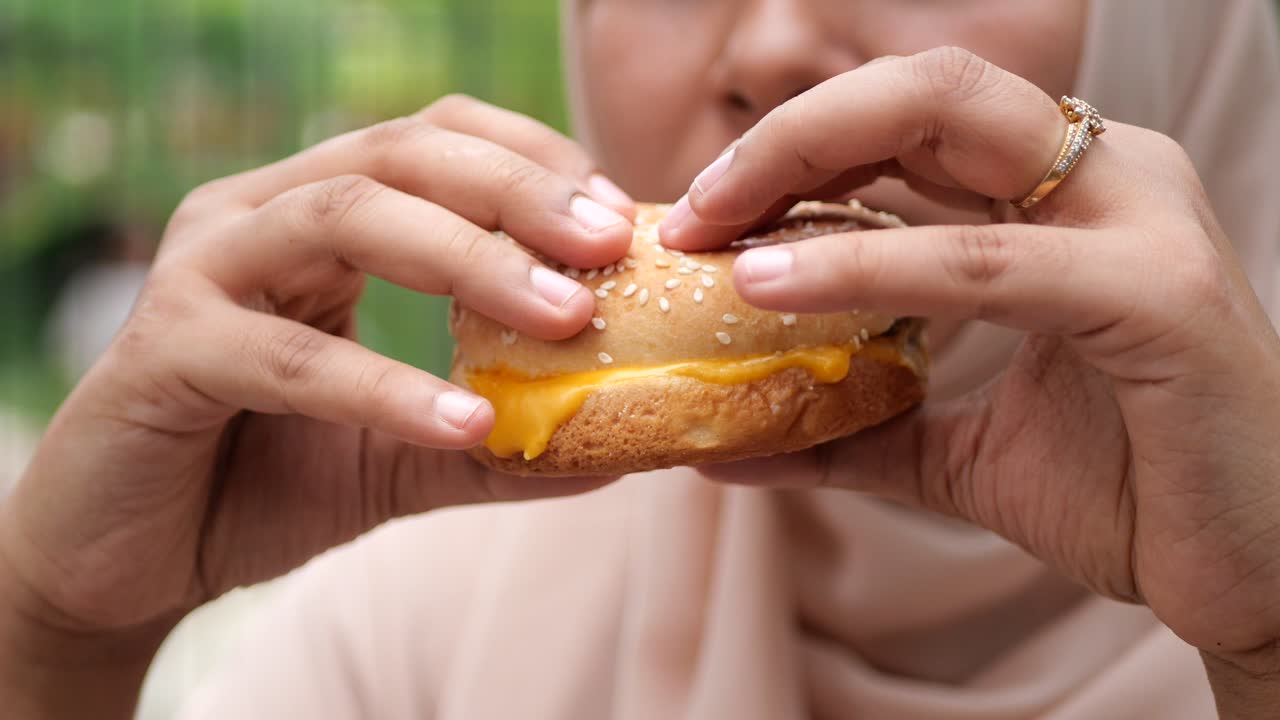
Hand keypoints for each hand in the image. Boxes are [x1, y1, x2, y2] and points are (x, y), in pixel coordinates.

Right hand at [0, 95, 632, 712]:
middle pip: (399, 156)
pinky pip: (290, 355)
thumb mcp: (401, 454)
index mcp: (312, 214)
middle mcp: (257, 215)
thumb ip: (497, 443)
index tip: (618, 221)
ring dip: (469, 263)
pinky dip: (385, 385)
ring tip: (564, 318)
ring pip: (347, 220)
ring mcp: (203, 270)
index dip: (530, 162)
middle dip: (517, 194)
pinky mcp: (163, 348)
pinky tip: (463, 422)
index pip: (432, 140)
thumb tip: (621, 447)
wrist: (127, 560)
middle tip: (608, 247)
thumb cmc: (262, 481)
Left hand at [665, 49, 1279, 704]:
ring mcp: (1140, 220)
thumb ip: (859, 429)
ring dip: (808, 172)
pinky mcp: (1156, 293)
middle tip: (693, 211)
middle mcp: (1106, 177)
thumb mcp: (959, 450)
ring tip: (709, 235)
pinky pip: (986, 260)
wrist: (1256, 575)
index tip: (703, 219)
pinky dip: (870, 267)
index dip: (797, 154)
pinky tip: (775, 285)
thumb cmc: (1131, 491)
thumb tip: (733, 442)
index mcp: (1067, 196)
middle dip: (792, 135)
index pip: (911, 128)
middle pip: (923, 91)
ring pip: (952, 131)